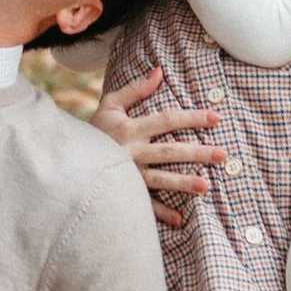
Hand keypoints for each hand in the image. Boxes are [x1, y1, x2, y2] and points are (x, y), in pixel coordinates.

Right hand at [92, 65, 225, 225]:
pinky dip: (161, 214)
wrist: (68, 158)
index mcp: (130, 128)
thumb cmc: (95, 129)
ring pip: (160, 179)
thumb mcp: (111, 104)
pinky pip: (144, 205)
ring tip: (206, 186)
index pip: (167, 120)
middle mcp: (131, 152)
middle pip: (169, 151)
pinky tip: (181, 220)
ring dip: (182, 184)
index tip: (216, 118)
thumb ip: (136, 89)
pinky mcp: (125, 193)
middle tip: (222, 155)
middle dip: (197, 153)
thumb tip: (160, 71)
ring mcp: (129, 175)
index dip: (192, 118)